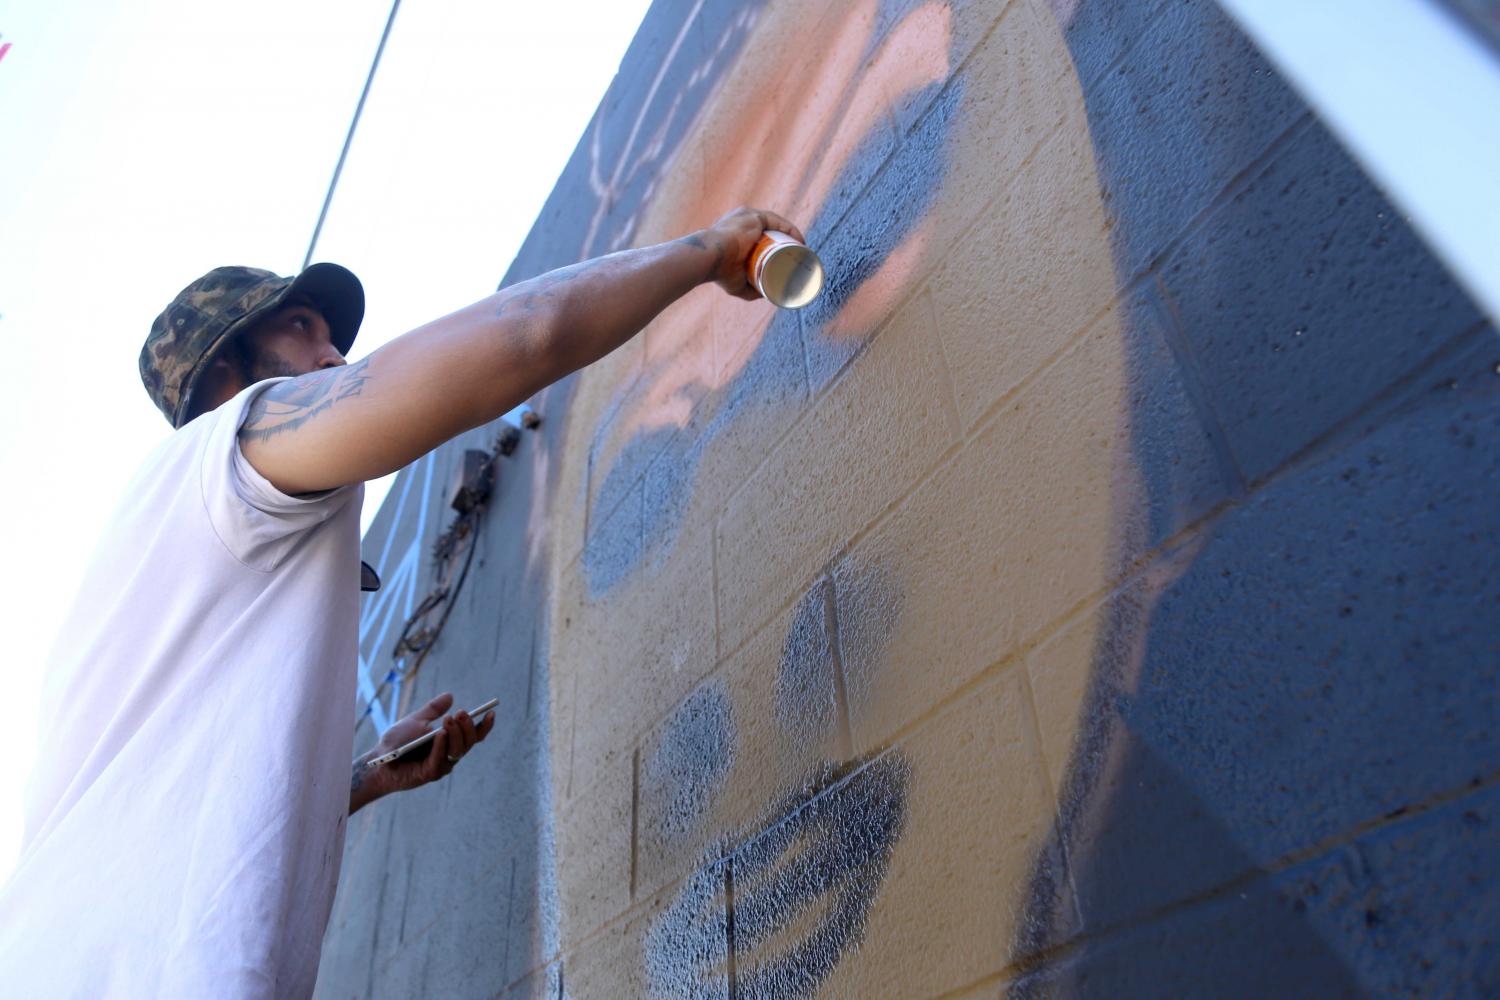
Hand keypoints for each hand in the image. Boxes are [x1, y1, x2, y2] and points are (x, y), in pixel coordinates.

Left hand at [360, 692, 495, 800]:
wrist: (378, 760)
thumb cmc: (397, 742)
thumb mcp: (416, 720)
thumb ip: (433, 710)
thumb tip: (450, 696)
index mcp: (449, 742)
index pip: (472, 736)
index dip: (484, 726)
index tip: (491, 712)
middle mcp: (449, 755)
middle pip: (469, 743)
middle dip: (467, 727)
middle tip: (461, 713)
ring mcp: (441, 766)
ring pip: (457, 751)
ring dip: (455, 734)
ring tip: (449, 719)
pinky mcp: (429, 774)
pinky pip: (439, 759)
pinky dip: (441, 745)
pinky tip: (440, 733)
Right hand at [699, 206, 806, 300]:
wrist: (710, 257)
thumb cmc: (719, 271)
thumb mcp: (737, 283)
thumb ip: (750, 289)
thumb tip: (765, 294)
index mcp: (736, 233)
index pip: (762, 237)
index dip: (777, 247)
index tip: (788, 260)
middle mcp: (743, 221)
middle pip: (771, 231)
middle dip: (787, 243)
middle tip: (797, 259)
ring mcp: (749, 217)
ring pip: (776, 226)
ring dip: (791, 238)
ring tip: (802, 253)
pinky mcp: (754, 217)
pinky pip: (778, 222)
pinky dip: (791, 230)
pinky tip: (800, 241)